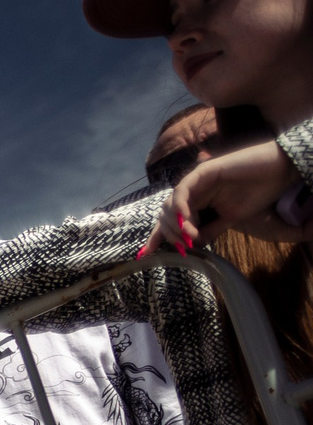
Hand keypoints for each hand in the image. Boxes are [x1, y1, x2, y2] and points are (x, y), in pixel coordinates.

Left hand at [152, 140, 311, 251]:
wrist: (280, 172)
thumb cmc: (258, 192)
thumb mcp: (230, 219)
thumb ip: (210, 230)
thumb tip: (192, 246)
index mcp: (198, 200)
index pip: (171, 219)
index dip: (157, 236)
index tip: (146, 254)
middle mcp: (193, 190)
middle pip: (166, 214)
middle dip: (170, 234)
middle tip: (184, 247)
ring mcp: (196, 179)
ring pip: (171, 204)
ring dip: (177, 225)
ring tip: (191, 238)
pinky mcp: (204, 170)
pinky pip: (182, 190)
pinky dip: (181, 208)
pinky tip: (186, 223)